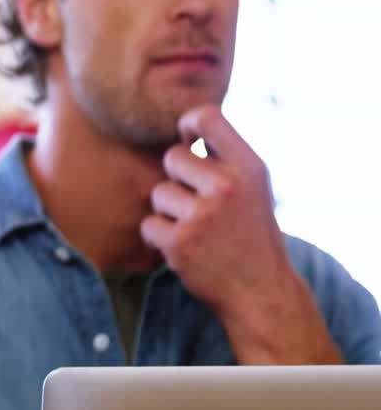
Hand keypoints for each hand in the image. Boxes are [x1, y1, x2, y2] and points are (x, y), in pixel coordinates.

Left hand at [139, 104, 339, 363]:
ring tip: (198, 230)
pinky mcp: (180, 242)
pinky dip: (159, 238)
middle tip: (201, 205)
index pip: (206, 117)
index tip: (189, 141)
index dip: (188, 124)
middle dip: (178, 179)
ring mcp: (202, 215)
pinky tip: (186, 249)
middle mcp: (226, 186)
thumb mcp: (253, 187)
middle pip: (172, 157)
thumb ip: (224, 157)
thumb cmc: (250, 233)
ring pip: (159, 193)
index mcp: (249, 167)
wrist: (261, 291)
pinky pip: (149, 225)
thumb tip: (183, 123)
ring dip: (170, 212)